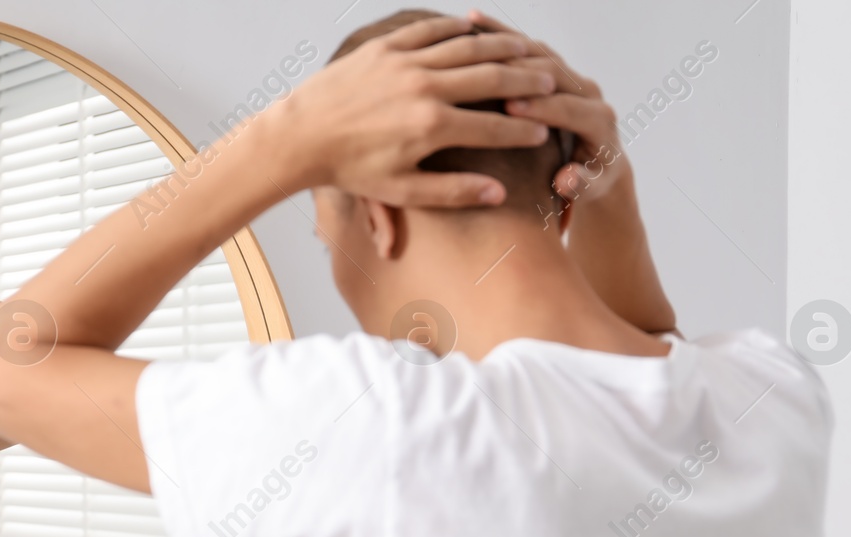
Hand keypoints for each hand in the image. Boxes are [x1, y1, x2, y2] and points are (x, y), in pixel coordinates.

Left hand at [265, 14, 555, 206]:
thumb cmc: (349, 171)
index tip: (545, 134)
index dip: (524, 130)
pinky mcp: (386, 48)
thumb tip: (499, 193)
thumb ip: (453, 191)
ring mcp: (404, 63)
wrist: (299, 137)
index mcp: (430, 128)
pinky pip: (431, 31)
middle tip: (550, 81)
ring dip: (501, 47)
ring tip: (527, 51)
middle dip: (526, 80)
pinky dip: (457, 29)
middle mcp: (422, 89)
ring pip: (466, 48)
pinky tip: (476, 30)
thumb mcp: (401, 191)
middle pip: (491, 78)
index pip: (494, 126)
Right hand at [467, 10, 631, 202]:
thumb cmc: (590, 181)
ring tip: (468, 34)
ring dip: (504, 44)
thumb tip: (567, 179)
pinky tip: (471, 22)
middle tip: (483, 74)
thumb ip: (581, 184)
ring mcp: (570, 76)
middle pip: (553, 72)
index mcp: (599, 120)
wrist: (598, 165)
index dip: (542, 107)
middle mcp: (588, 91)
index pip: (569, 108)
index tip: (511, 109)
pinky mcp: (553, 70)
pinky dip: (500, 36)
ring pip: (537, 53)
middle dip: (518, 74)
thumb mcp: (590, 190)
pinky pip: (526, 48)